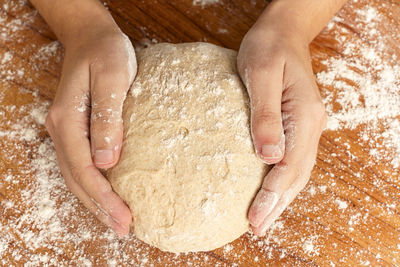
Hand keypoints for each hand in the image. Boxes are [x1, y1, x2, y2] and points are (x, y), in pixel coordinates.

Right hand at [45, 24, 136, 235]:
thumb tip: (107, 162)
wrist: (92, 37)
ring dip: (96, 202)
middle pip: (77, 179)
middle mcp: (62, 130)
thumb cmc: (105, 53)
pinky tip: (107, 195)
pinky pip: (82, 165)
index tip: (125, 219)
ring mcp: (67, 131)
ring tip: (116, 222)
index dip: (103, 198)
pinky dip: (94, 186)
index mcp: (68, 120)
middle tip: (124, 230)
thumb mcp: (112, 78)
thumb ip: (107, 118)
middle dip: (99, 208)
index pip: (85, 170)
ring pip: (77, 176)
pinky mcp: (78, 130)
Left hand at [237, 25, 326, 235]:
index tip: (255, 217)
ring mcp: (305, 126)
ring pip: (296, 170)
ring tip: (263, 219)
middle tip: (258, 229)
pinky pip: (292, 159)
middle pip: (297, 174)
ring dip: (281, 197)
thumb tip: (268, 157)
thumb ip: (265, 115)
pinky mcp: (296, 124)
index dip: (273, 194)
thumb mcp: (261, 74)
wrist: (282, 32)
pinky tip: (269, 190)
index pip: (290, 165)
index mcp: (304, 115)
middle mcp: (310, 125)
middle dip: (278, 204)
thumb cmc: (269, 47)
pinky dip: (281, 180)